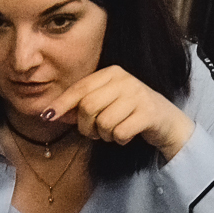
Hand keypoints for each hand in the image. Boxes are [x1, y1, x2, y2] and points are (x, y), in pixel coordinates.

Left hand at [44, 66, 194, 160]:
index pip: (80, 88)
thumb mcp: (105, 104)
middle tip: (93, 133)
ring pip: (103, 122)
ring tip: (113, 132)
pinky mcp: (149, 113)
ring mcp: (138, 95)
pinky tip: (127, 135)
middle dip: (86, 126)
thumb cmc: (129, 112)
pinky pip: (119, 133)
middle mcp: (125, 79)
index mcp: (112, 73)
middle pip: (88, 106)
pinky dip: (119, 139)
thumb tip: (51, 113)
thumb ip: (80, 106)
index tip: (47, 116)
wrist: (167, 121)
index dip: (62, 104)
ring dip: (104, 135)